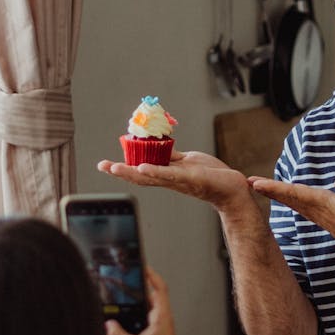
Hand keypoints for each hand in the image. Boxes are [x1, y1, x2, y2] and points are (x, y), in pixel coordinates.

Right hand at [98, 150, 252, 211]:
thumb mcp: (187, 162)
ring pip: (151, 176)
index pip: (141, 170)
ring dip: (132, 172)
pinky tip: (143, 168)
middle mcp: (170, 180)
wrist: (232, 189)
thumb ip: (171, 156)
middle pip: (140, 175)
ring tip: (115, 168)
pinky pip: (170, 174)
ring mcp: (179, 180)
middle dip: (120, 171)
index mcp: (168, 174)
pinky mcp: (190, 178)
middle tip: (102, 166)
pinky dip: (156, 171)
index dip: (123, 168)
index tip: (105, 165)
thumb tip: (155, 145)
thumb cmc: (211, 176)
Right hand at [105, 267, 178, 334]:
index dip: (151, 275)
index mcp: (162, 317)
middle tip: (127, 280)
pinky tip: (123, 321)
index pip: (160, 288)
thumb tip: (108, 324)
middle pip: (151, 296)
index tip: (142, 266)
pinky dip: (135, 316)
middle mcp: (162, 319)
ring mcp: (159, 326)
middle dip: (139, 288)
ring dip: (136, 303)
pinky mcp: (154, 334)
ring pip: (146, 308)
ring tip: (122, 299)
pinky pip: (144, 319)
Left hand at [248, 173, 334, 272]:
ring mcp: (319, 214)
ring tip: (259, 186)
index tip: (257, 184)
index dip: (275, 188)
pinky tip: (283, 195)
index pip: (294, 193)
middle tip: (248, 181)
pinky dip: (288, 197)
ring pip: (292, 200)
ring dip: (276, 192)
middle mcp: (318, 209)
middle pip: (288, 196)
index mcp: (324, 204)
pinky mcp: (324, 216)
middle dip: (269, 188)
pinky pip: (300, 204)